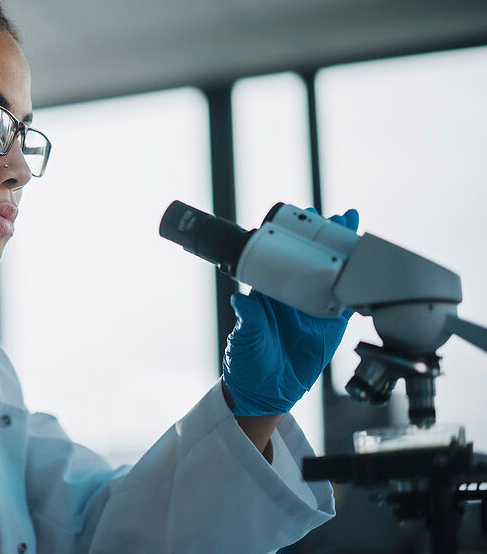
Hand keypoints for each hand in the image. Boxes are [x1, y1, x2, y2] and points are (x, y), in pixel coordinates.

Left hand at [222, 208, 359, 416]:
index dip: (297, 238)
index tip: (307, 219)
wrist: (265, 393)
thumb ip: (249, 321)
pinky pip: (347, 303)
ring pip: (334, 277)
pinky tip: (370, 272)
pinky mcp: (331, 326)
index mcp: (270, 293)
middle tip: (343, 218)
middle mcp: (294, 296)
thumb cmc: (247, 362)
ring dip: (346, 257)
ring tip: (358, 232)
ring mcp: (314, 309)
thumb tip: (240, 301)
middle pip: (314, 261)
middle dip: (328, 238)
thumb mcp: (246, 339)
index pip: (285, 258)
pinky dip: (358, 288)